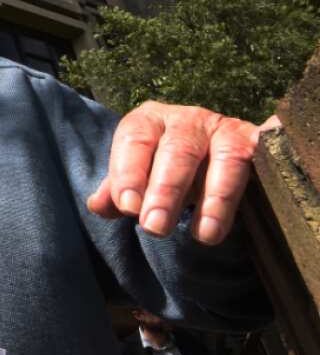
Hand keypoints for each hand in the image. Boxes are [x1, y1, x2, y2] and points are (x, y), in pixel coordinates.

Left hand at [86, 101, 279, 244]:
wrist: (210, 154)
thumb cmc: (162, 167)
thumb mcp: (138, 178)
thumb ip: (118, 192)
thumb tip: (98, 207)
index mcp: (148, 120)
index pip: (134, 140)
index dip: (129, 173)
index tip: (128, 207)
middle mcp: (186, 119)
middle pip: (177, 151)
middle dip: (166, 191)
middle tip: (155, 228)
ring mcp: (223, 128)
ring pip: (222, 158)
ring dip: (213, 199)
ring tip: (203, 235)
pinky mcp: (254, 142)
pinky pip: (255, 160)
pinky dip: (246, 184)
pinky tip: (239, 213)